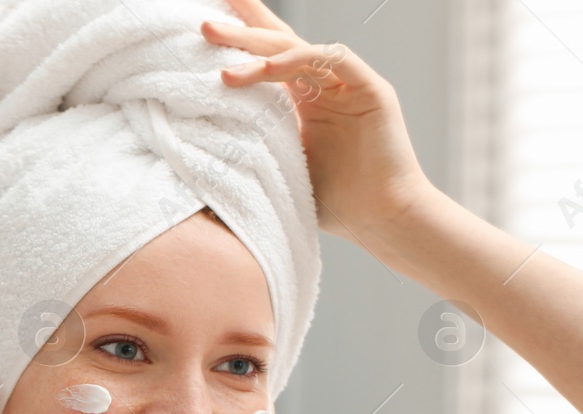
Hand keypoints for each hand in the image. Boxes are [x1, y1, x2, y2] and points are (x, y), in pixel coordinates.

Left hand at [204, 0, 431, 237]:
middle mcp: (327, 87)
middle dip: (243, 29)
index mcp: (305, 103)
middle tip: (205, 24)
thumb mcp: (281, 169)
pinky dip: (296, 60)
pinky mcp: (370, 89)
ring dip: (258, 48)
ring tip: (219, 52)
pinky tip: (264, 69)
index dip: (242, 40)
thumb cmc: (336, 205)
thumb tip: (200, 141)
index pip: (269, 60)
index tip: (206, 29)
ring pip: (298, 49)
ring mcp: (349, 85)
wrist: (382, 221)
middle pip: (280, 44)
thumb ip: (254, 145)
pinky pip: (331, 59)